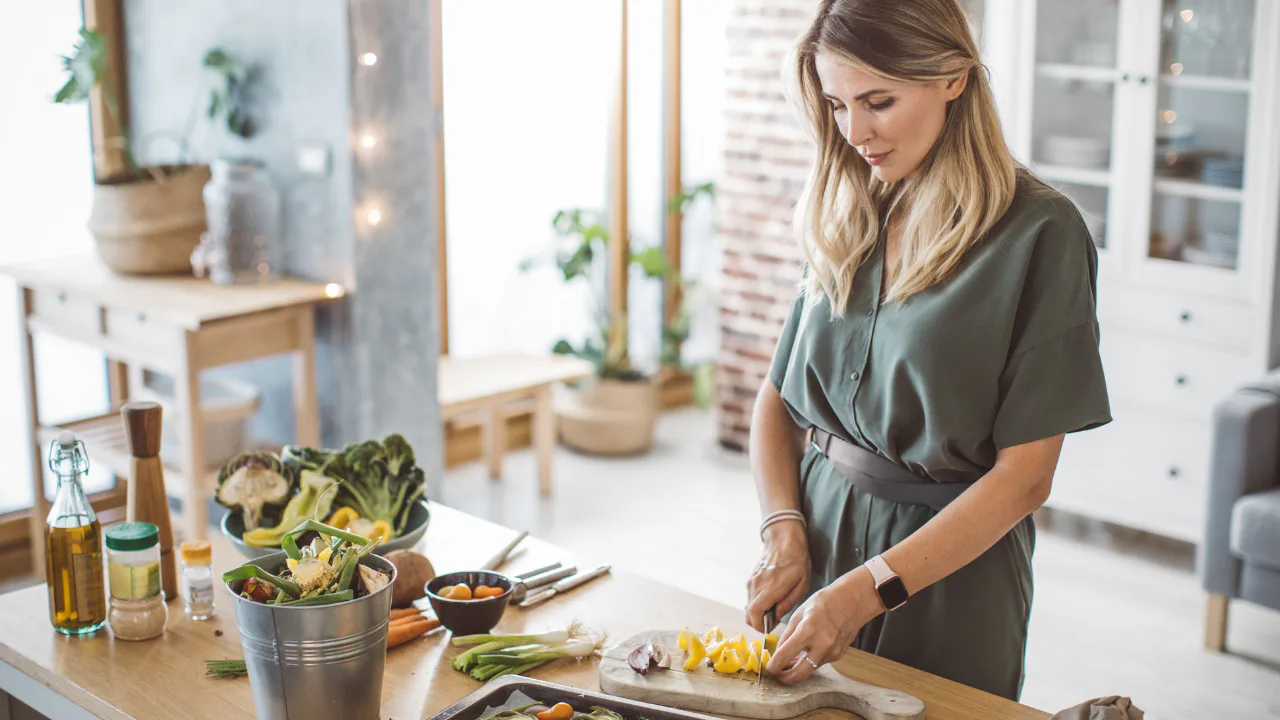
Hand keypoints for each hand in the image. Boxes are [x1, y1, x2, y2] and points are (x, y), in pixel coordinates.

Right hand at [745, 521, 810, 631]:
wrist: (783, 538)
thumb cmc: (797, 560)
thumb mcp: (801, 584)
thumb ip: (788, 603)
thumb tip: (776, 616)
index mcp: (770, 588)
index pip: (755, 614)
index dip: (760, 627)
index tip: (770, 629)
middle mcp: (756, 585)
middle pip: (748, 614)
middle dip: (759, 623)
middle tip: (773, 621)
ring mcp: (751, 581)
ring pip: (748, 606)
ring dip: (758, 613)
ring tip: (774, 608)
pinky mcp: (751, 578)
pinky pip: (750, 597)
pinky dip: (757, 604)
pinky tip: (771, 599)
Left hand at [767, 566, 879, 684]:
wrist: (853, 600)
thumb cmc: (825, 602)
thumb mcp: (800, 613)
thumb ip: (787, 634)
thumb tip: (778, 651)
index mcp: (808, 630)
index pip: (785, 656)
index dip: (773, 665)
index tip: (768, 667)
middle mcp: (822, 644)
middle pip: (800, 674)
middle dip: (785, 678)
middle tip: (777, 675)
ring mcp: (832, 652)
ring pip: (810, 669)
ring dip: (797, 668)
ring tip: (788, 662)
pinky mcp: (838, 654)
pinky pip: (819, 662)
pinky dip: (810, 661)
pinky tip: (805, 653)